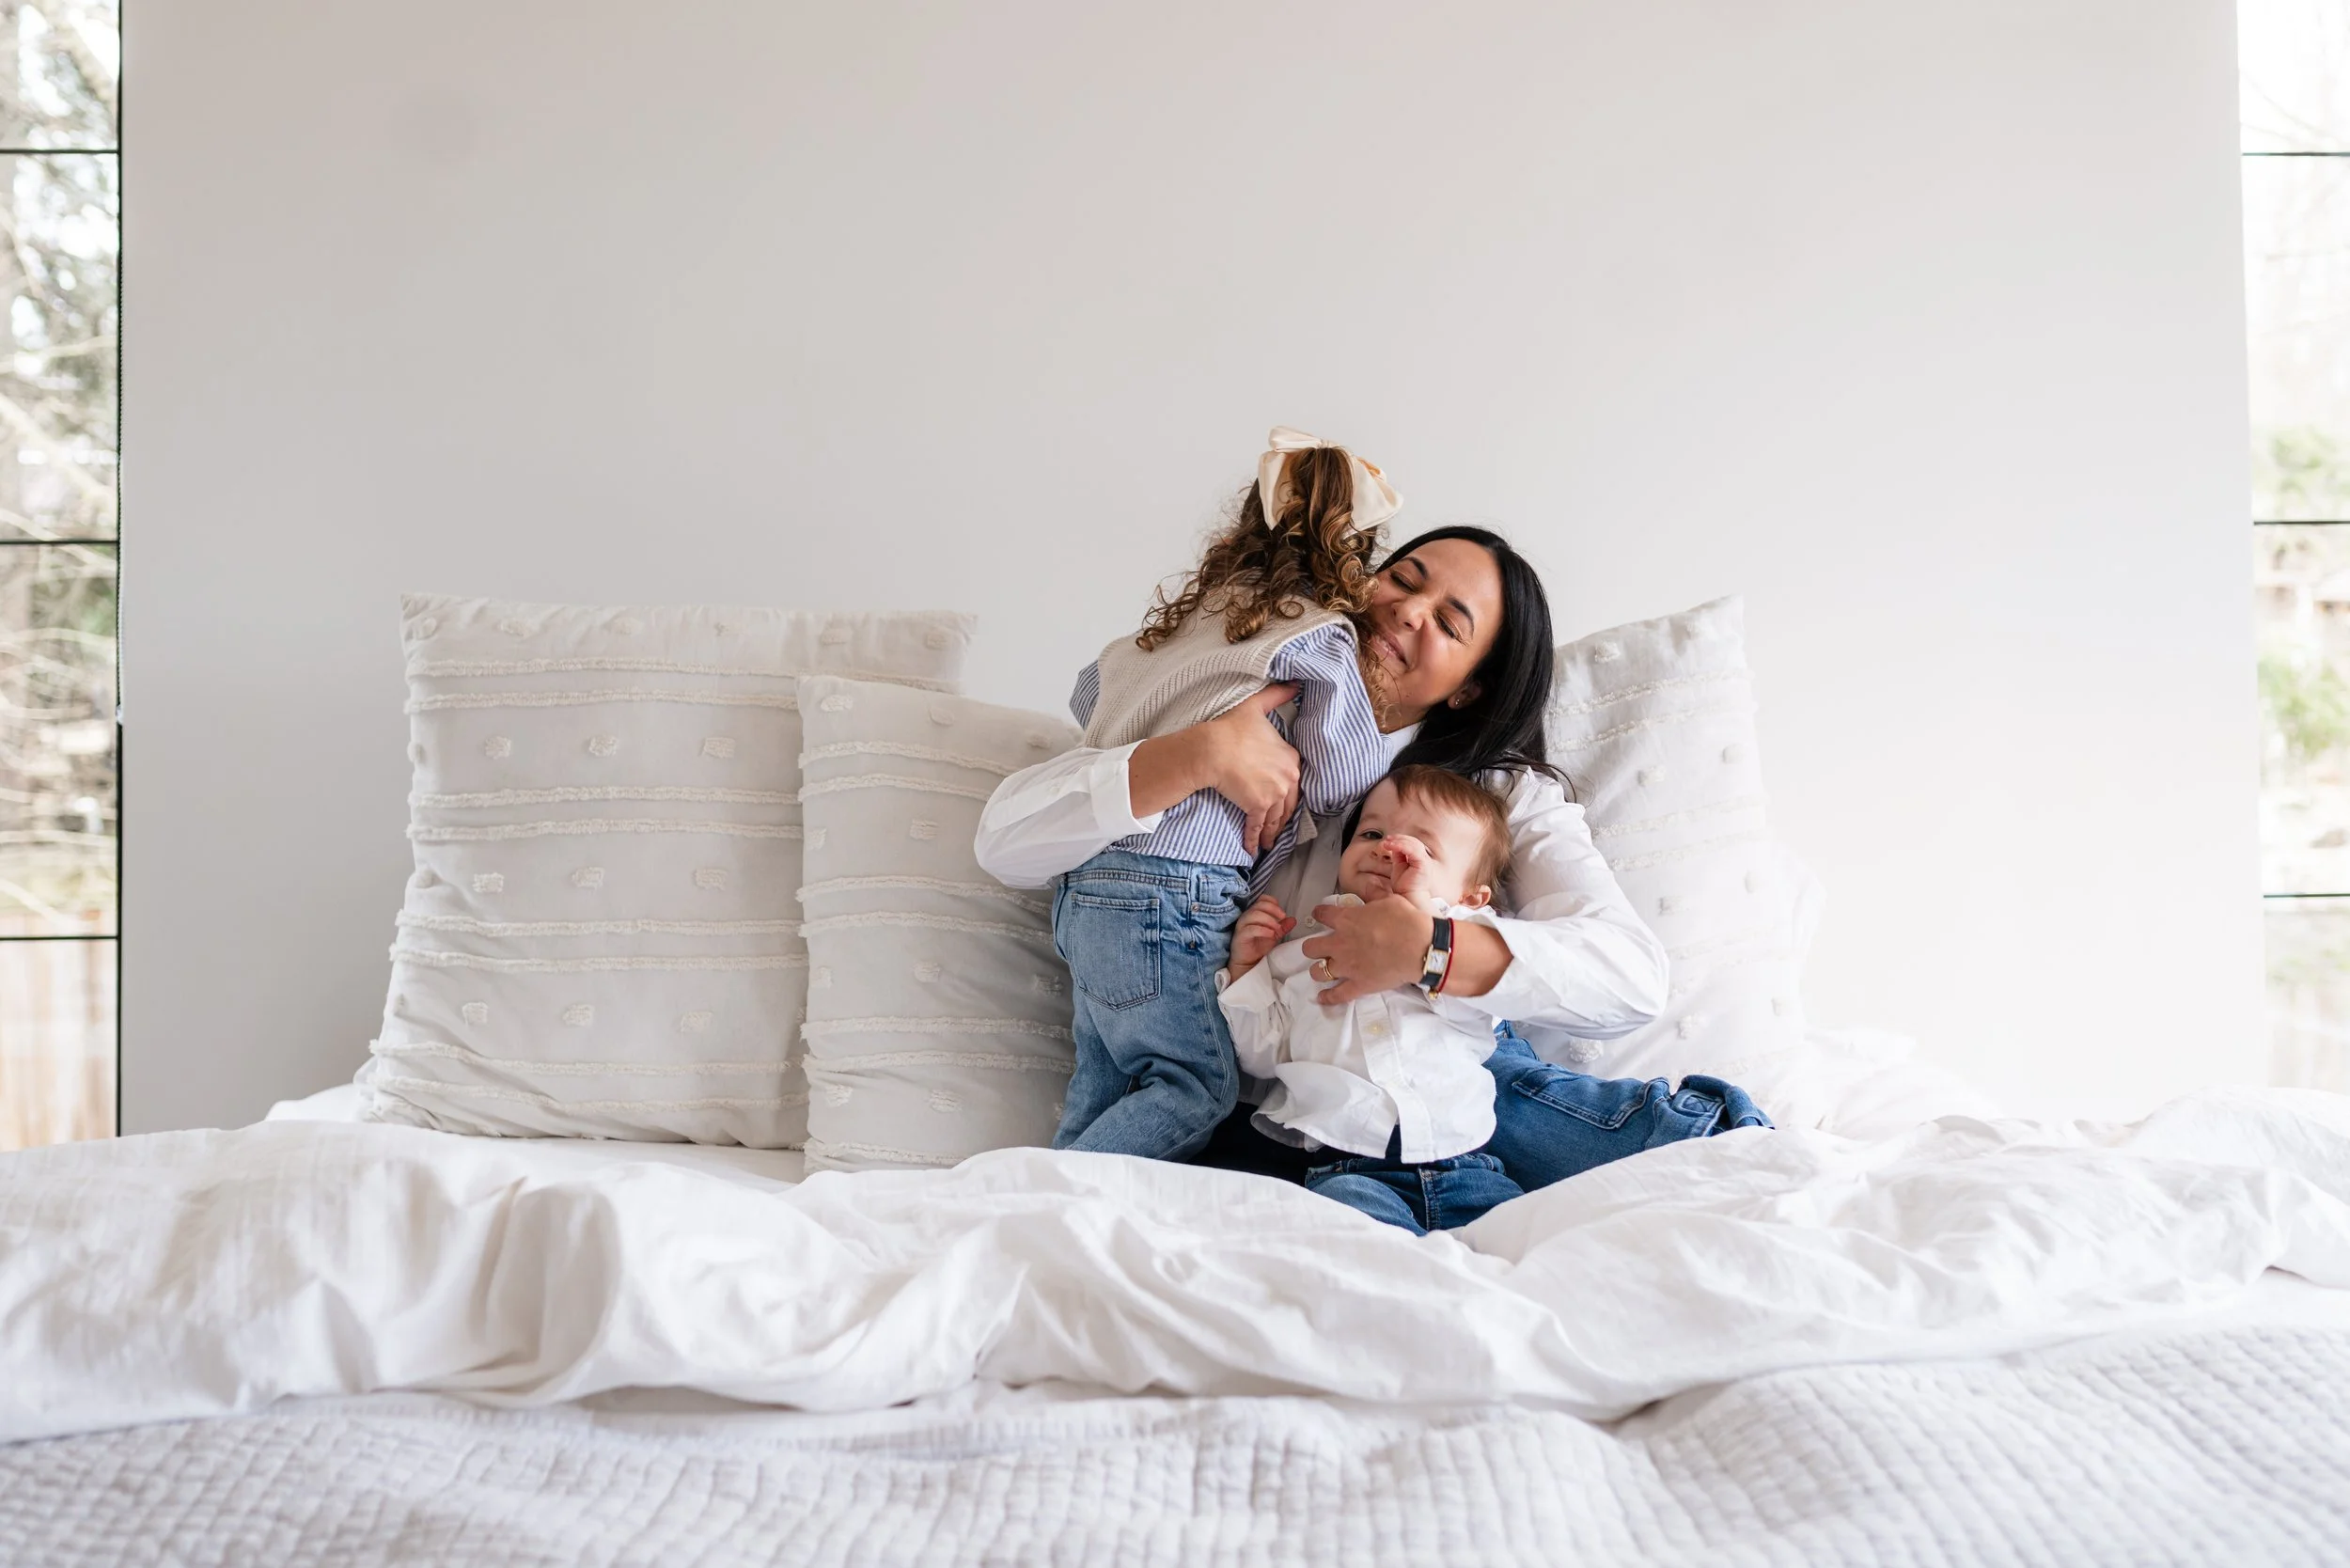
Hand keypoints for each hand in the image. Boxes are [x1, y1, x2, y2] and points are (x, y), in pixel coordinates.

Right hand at [1196, 683, 1302, 853]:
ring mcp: (1274, 795)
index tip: (1284, 802)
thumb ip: (1277, 695)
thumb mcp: (1257, 707)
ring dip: (1271, 833)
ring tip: (1268, 843)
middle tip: (1279, 830)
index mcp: (1292, 759)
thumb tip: (1295, 683)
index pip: (1294, 782)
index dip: (1288, 793)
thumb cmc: (1232, 728)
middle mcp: (1288, 779)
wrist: (1213, 749)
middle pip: (1288, 804)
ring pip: (1275, 818)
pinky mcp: (1257, 807)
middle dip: (1283, 818)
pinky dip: (1254, 839)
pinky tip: (1253, 849)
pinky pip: (1257, 826)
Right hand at [1226, 895, 1293, 978]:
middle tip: (1283, 918)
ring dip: (1269, 920)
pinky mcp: (1240, 935)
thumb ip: (1283, 927)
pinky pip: (1251, 929)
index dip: (1273, 903)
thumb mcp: (1274, 934)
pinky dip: (1263, 930)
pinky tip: (1271, 934)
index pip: (1262, 899)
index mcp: (1255, 912)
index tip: (1282, 914)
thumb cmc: (1258, 945)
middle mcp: (1247, 916)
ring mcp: (1242, 925)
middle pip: (1259, 905)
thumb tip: (1293, 920)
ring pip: (1254, 914)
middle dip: (1273, 909)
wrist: (1248, 960)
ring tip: (1277, 929)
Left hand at [1299, 895, 1435, 1005]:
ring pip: (1318, 972)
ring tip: (1321, 970)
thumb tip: (1370, 885)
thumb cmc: (1406, 921)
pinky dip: (1328, 998)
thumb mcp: (1390, 900)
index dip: (1319, 914)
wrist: (1420, 947)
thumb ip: (1375, 895)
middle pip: (1311, 947)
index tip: (1320, 915)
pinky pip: (1337, 995)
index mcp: (1346, 920)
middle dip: (1312, 947)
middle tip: (1318, 947)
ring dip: (1318, 970)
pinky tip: (1322, 998)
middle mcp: (1340, 944)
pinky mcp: (1358, 985)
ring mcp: (1347, 966)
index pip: (1322, 915)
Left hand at [1370, 834, 1440, 908]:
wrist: (1408, 898)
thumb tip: (1393, 847)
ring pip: (1413, 844)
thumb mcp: (1399, 867)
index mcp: (1419, 859)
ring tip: (1388, 842)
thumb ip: (1398, 857)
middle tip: (1387, 839)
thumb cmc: (1404, 887)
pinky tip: (1392, 846)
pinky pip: (1413, 850)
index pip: (1412, 844)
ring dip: (1399, 841)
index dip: (1400, 840)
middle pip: (1414, 842)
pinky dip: (1402, 846)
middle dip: (1399, 838)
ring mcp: (1425, 861)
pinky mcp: (1423, 863)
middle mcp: (1424, 859)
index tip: (1388, 840)